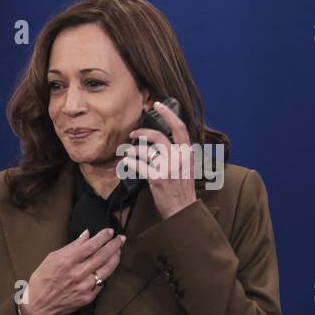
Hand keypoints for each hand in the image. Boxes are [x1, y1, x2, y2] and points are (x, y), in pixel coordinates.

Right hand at [22, 228, 124, 314]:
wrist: (38, 305)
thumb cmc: (41, 280)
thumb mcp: (51, 259)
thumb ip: (71, 247)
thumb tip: (86, 235)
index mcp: (67, 261)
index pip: (91, 245)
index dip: (103, 237)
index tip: (109, 231)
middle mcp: (77, 273)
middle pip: (103, 255)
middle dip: (114, 245)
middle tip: (121, 238)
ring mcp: (84, 286)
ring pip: (107, 269)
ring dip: (115, 258)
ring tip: (118, 251)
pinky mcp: (88, 297)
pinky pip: (101, 283)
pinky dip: (105, 274)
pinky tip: (107, 268)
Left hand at [124, 100, 197, 219]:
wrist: (183, 210)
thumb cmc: (183, 190)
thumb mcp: (188, 168)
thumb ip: (180, 154)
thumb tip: (168, 142)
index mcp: (188, 153)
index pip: (180, 127)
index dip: (168, 114)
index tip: (157, 104)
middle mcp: (179, 158)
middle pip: (158, 136)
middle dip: (142, 132)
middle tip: (133, 133)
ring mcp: (168, 168)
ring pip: (146, 150)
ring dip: (133, 149)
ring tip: (128, 151)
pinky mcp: (157, 178)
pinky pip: (139, 165)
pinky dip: (130, 162)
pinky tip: (126, 162)